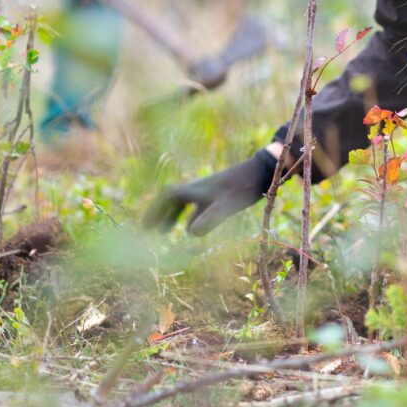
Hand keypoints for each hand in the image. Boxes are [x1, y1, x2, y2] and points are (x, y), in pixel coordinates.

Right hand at [143, 150, 277, 236]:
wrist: (261, 172)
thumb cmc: (242, 188)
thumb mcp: (225, 206)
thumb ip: (209, 219)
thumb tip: (189, 235)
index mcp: (194, 189)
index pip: (167, 197)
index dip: (154, 210)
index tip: (144, 226)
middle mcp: (198, 188)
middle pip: (171, 200)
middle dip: (159, 214)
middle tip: (147, 230)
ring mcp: (208, 192)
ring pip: (183, 203)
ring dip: (171, 216)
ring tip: (163, 233)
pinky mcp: (219, 195)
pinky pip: (196, 206)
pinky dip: (188, 217)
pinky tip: (191, 230)